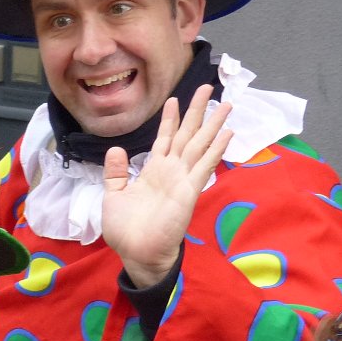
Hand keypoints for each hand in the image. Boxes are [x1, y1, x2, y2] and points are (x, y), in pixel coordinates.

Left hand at [102, 85, 232, 287]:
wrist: (136, 253)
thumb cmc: (126, 230)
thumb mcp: (113, 195)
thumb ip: (116, 172)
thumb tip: (117, 149)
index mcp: (153, 171)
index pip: (164, 139)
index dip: (170, 119)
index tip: (174, 98)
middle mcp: (170, 171)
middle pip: (187, 134)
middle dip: (197, 111)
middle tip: (208, 86)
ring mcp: (182, 180)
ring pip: (200, 145)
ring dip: (213, 124)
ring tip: (226, 103)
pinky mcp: (189, 191)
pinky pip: (204, 166)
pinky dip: (216, 150)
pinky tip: (227, 134)